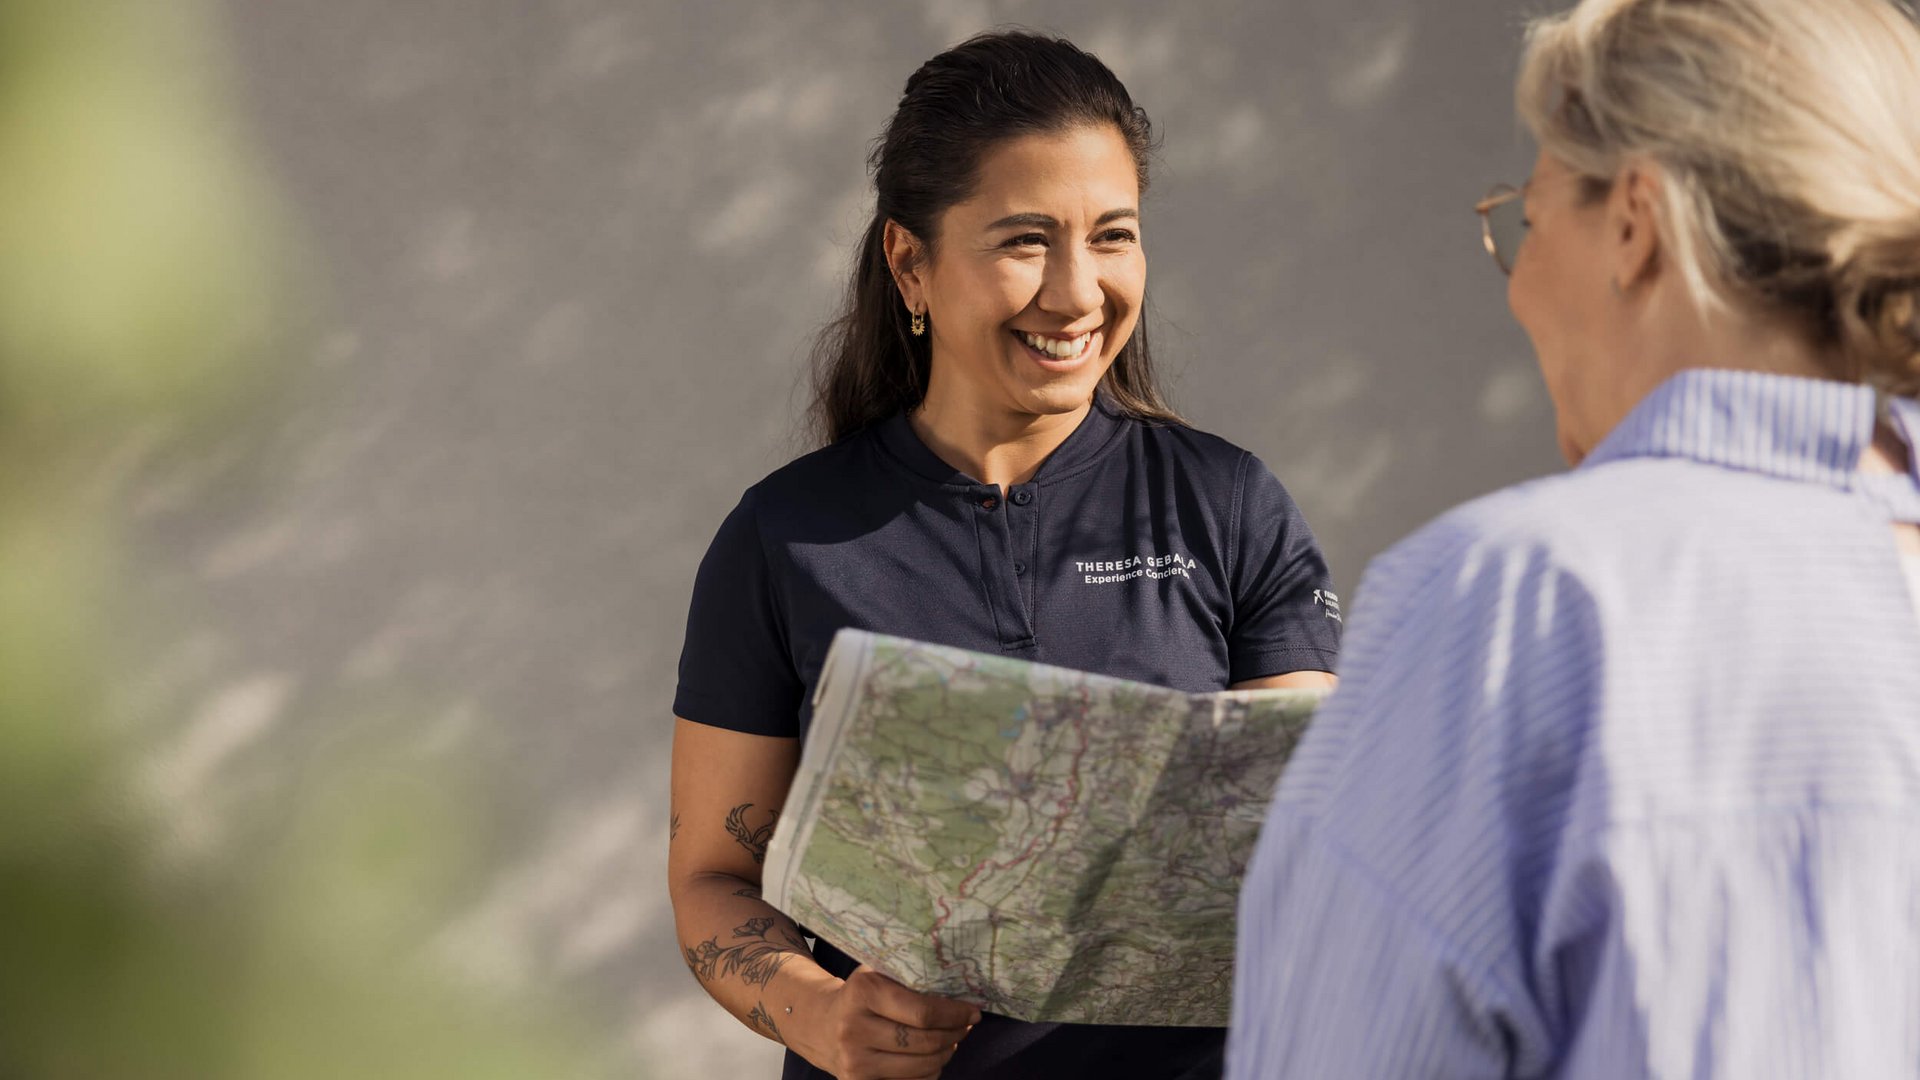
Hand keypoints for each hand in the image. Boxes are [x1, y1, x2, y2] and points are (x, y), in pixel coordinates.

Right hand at [790, 966, 979, 1079]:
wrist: (819, 1023)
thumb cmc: (859, 995)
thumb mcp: (878, 974)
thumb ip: (911, 978)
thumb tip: (961, 994)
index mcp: (863, 992)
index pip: (923, 1012)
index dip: (955, 1014)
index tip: (973, 1012)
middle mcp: (854, 1029)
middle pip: (925, 1042)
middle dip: (955, 1034)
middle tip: (966, 1026)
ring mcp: (854, 1061)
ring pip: (921, 1067)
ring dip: (945, 1054)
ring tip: (951, 1041)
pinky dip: (928, 1073)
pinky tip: (930, 1057)